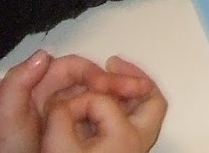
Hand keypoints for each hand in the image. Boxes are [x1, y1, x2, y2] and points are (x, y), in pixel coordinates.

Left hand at [0, 52, 162, 152]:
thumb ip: (17, 83)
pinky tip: (130, 115)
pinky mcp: (82, 126)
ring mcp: (73, 109)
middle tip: (140, 89)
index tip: (106, 86)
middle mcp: (61, 91)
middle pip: (94, 78)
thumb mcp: (9, 116)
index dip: (93, 72)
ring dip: (123, 94)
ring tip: (142, 98)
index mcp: (45, 83)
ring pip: (102, 94)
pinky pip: (103, 112)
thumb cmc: (13, 147)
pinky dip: (118, 110)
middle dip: (117, 81)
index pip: (76, 68)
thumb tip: (44, 54)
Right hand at [42, 84, 166, 152]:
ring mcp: (135, 149)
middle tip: (112, 64)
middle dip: (133, 77)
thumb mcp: (57, 144)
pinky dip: (122, 107)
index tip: (63, 109)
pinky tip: (102, 104)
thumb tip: (62, 98)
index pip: (104, 99)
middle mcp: (138, 142)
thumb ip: (60, 113)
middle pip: (151, 99)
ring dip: (129, 92)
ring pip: (145, 110)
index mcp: (125, 137)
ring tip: (109, 78)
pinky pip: (133, 121)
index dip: (80, 99)